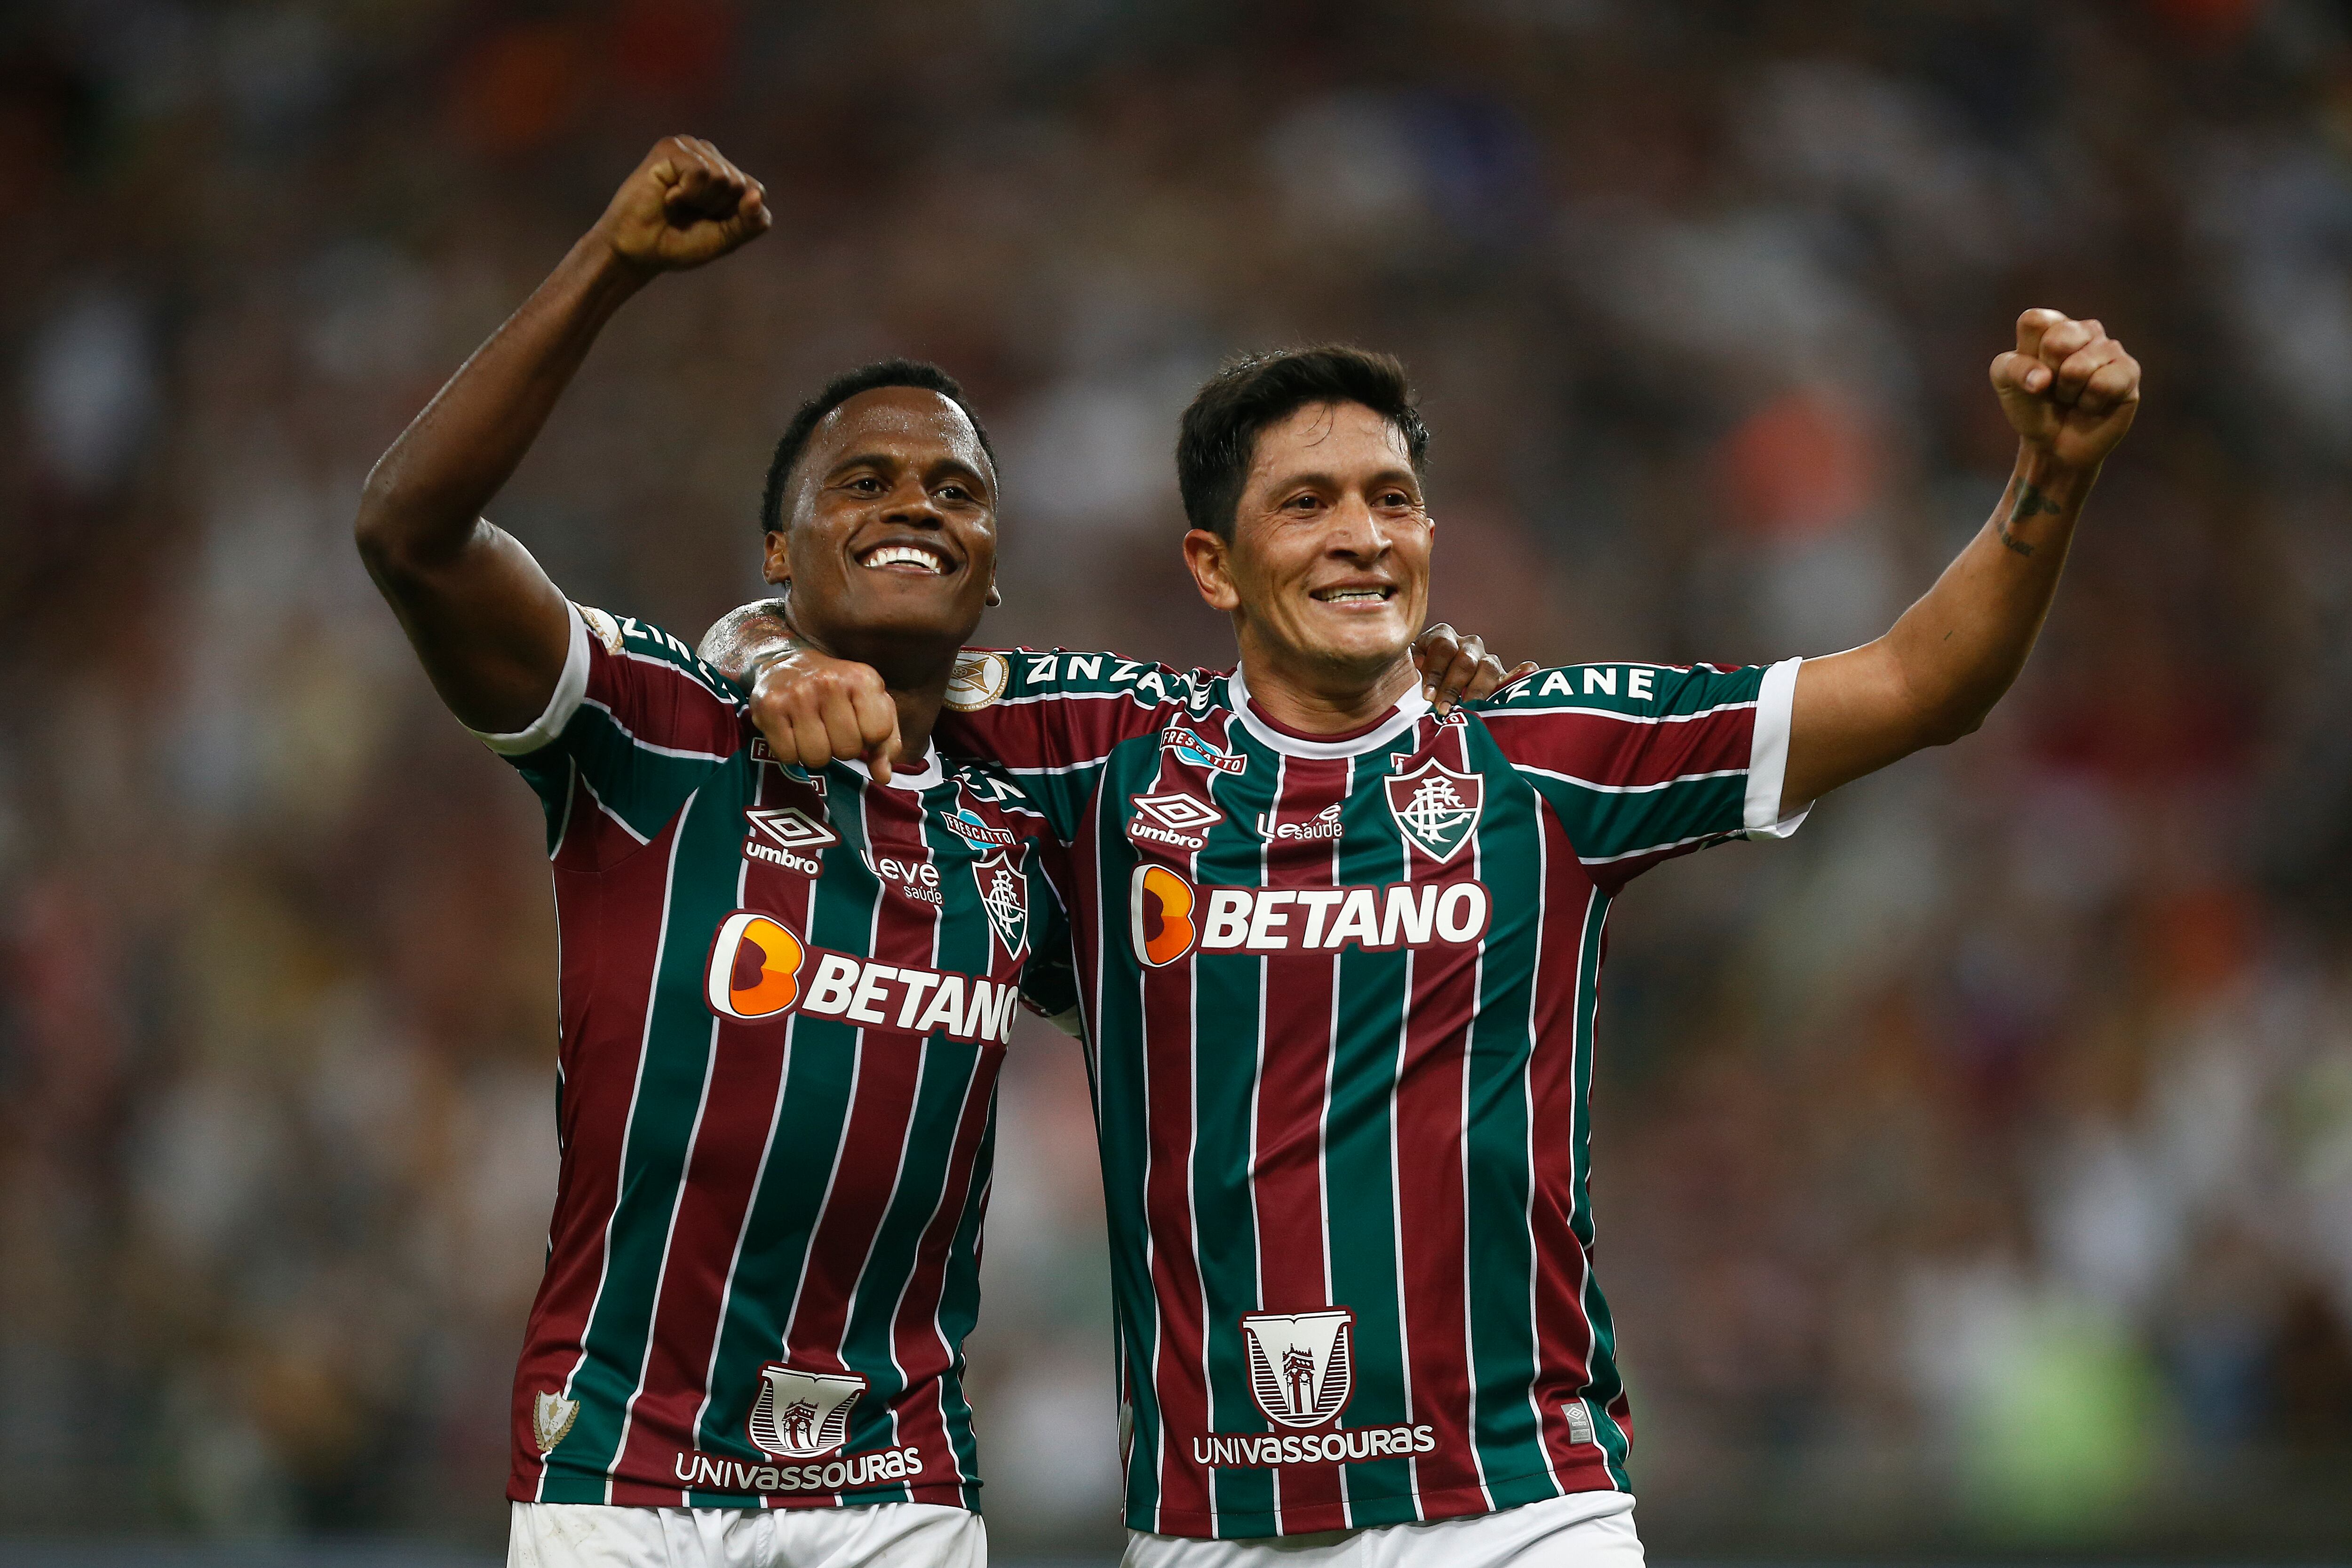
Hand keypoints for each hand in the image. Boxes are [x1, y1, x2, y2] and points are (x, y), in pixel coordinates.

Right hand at [595, 136, 770, 276]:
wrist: (639, 251)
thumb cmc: (679, 243)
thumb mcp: (725, 239)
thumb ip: (749, 222)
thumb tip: (757, 196)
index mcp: (728, 175)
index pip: (756, 191)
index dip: (736, 217)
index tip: (709, 222)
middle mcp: (711, 157)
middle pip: (740, 184)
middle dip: (717, 209)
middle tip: (688, 213)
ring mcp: (691, 149)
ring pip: (722, 176)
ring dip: (701, 201)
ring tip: (677, 203)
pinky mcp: (671, 148)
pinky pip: (700, 171)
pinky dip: (686, 193)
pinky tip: (668, 196)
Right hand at [746, 642, 902, 783]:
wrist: (786, 662)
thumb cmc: (837, 691)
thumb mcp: (870, 705)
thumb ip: (885, 742)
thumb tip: (883, 777)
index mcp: (862, 678)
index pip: (878, 733)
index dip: (868, 737)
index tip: (857, 724)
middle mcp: (830, 682)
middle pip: (847, 750)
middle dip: (841, 747)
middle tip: (831, 729)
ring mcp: (797, 694)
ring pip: (817, 758)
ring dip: (816, 753)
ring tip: (813, 731)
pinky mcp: (770, 708)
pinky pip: (788, 756)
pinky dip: (791, 753)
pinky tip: (792, 732)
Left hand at [1411, 624, 1536, 714]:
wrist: (1424, 698)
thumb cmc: (1410, 686)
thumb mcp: (1406, 674)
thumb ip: (1410, 670)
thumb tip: (1416, 665)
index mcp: (1441, 638)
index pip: (1443, 647)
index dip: (1435, 672)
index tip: (1427, 696)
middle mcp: (1466, 645)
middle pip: (1465, 659)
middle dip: (1453, 686)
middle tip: (1443, 708)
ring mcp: (1485, 660)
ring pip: (1489, 667)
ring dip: (1478, 689)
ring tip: (1471, 706)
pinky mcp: (1501, 679)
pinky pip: (1517, 671)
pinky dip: (1522, 672)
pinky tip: (1530, 672)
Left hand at [1990, 309, 2140, 473]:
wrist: (2054, 444)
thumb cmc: (2032, 407)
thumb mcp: (2006, 385)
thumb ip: (2013, 369)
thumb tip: (2043, 378)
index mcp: (2052, 325)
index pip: (2035, 321)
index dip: (2025, 357)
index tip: (2031, 375)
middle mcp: (2083, 330)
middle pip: (2057, 341)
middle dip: (2048, 375)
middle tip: (2053, 388)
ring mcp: (2110, 347)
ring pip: (2079, 366)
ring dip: (2069, 393)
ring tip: (2073, 397)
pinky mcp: (2129, 370)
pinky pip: (2103, 383)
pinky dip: (2090, 403)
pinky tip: (2092, 404)